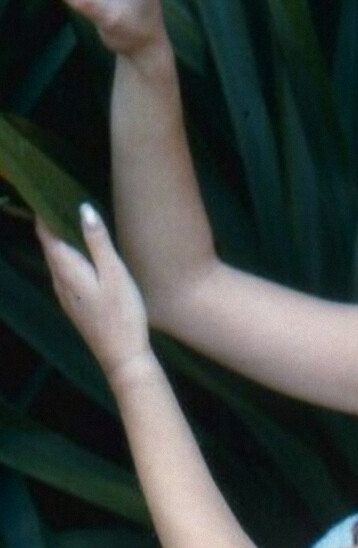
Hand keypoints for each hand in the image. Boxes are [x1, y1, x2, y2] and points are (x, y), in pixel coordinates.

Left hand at [36, 205, 151, 380]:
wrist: (122, 355)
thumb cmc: (122, 313)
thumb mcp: (115, 273)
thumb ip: (98, 242)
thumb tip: (83, 209)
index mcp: (67, 270)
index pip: (47, 235)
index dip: (45, 214)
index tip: (49, 193)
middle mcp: (59, 281)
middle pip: (50, 247)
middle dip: (53, 225)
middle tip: (63, 202)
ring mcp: (65, 296)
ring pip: (57, 261)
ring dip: (61, 242)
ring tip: (73, 224)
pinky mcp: (74, 305)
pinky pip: (65, 274)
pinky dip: (68, 258)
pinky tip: (83, 256)